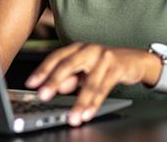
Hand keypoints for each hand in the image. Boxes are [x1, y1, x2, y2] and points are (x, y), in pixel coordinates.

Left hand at [25, 42, 155, 125]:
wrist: (135, 59)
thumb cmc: (105, 64)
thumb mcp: (84, 71)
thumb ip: (70, 78)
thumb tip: (56, 88)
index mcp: (77, 48)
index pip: (56, 57)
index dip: (42, 70)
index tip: (31, 83)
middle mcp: (89, 49)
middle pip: (68, 64)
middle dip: (54, 81)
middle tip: (43, 95)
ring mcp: (104, 57)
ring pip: (88, 82)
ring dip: (79, 102)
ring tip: (72, 117)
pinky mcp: (117, 67)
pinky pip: (104, 88)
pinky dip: (95, 103)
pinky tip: (88, 113)